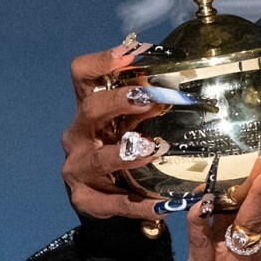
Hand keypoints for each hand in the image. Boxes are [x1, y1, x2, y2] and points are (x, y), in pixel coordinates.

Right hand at [60, 38, 172, 220]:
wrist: (103, 197)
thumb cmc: (120, 148)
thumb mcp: (129, 123)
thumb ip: (147, 103)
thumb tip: (182, 79)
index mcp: (88, 108)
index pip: (83, 75)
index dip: (102, 62)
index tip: (128, 54)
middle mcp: (78, 134)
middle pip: (91, 109)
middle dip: (119, 100)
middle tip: (148, 97)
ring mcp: (77, 168)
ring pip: (99, 159)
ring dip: (127, 154)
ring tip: (153, 150)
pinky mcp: (85, 200)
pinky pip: (116, 203)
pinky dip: (140, 204)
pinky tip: (164, 206)